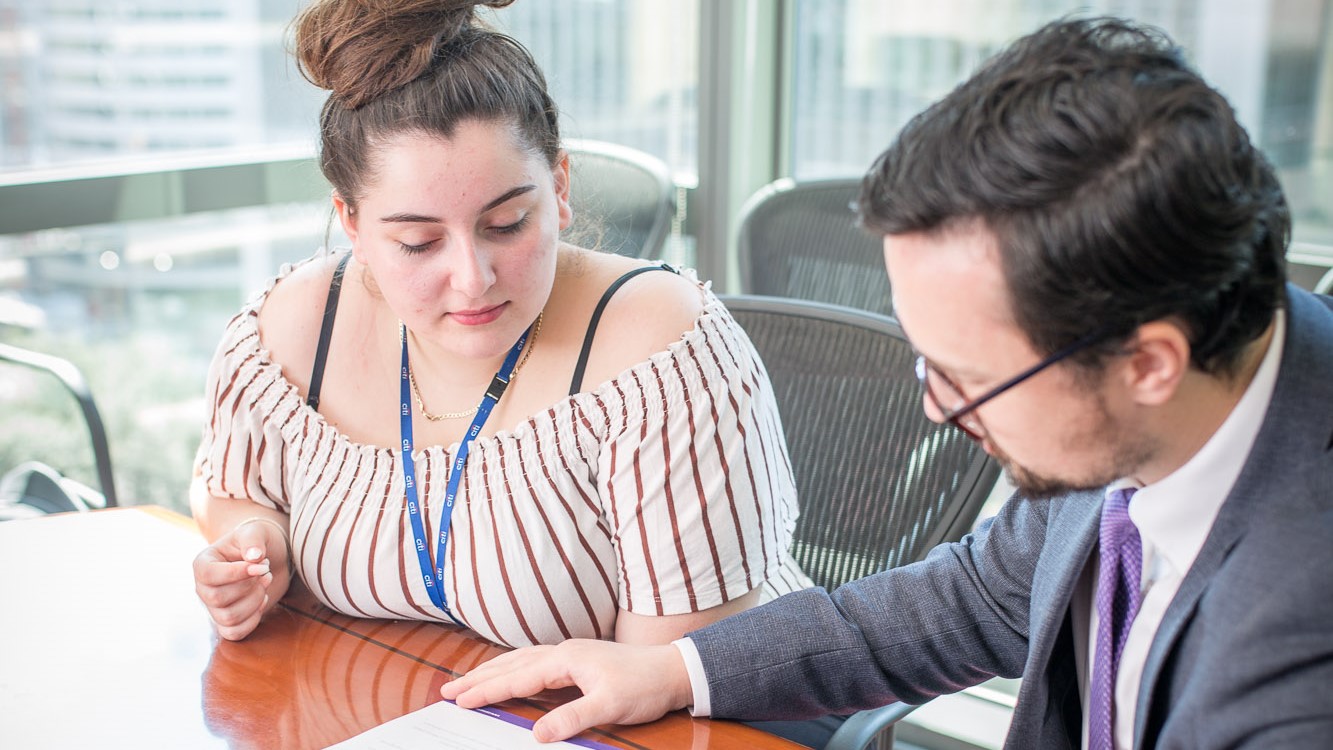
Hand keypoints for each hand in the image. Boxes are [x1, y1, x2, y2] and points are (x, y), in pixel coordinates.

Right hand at [192, 517, 291, 640]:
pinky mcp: (227, 622)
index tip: (262, 565)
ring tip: (265, 582)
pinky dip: (253, 620)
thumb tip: (253, 557)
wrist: (267, 558)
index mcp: (203, 564)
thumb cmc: (257, 543)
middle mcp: (203, 588)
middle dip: (249, 587)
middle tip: (266, 571)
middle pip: (218, 599)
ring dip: (255, 601)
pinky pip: (235, 633)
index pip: (208, 575)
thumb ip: (253, 540)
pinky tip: (262, 601)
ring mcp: (213, 608)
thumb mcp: (256, 532)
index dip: (236, 573)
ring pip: (229, 617)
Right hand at [441, 639, 692, 742]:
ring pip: (521, 660)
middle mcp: (564, 652)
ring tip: (468, 680)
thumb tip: (537, 734)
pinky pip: (535, 662)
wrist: (672, 669)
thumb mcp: (609, 708)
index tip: (458, 698)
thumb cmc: (643, 686)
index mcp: (566, 659)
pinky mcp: (578, 659)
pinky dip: (514, 668)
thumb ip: (571, 719)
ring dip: (493, 670)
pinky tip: (510, 674)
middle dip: (478, 677)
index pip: (517, 677)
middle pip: (512, 664)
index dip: (486, 689)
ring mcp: (571, 654)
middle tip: (447, 688)